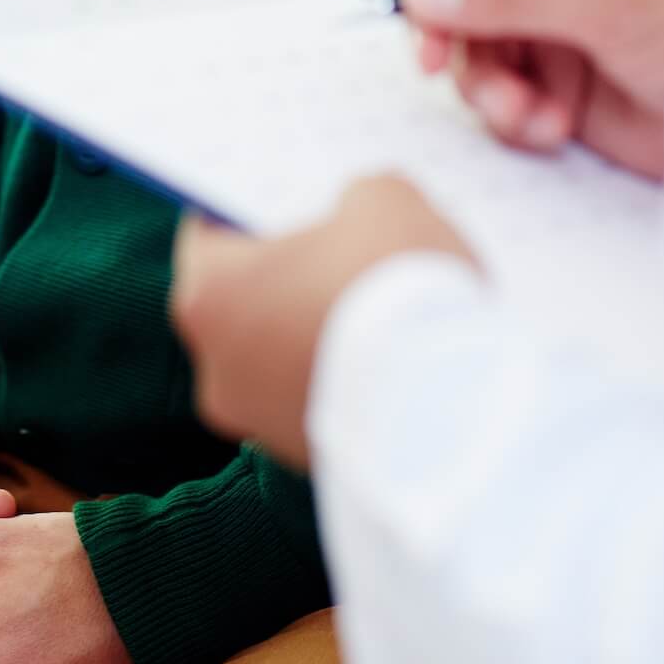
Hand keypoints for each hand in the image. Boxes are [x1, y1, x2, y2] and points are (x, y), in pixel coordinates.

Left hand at [171, 176, 478, 468]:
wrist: (456, 403)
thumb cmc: (399, 284)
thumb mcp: (383, 199)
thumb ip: (355, 198)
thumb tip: (359, 213)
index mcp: (207, 294)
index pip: (209, 235)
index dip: (249, 210)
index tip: (282, 198)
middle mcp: (216, 370)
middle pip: (245, 302)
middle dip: (287, 276)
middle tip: (338, 247)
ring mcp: (259, 426)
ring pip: (280, 360)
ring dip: (315, 336)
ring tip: (378, 307)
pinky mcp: (309, 465)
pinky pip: (319, 402)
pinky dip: (344, 381)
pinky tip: (392, 357)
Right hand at [362, 0, 663, 181]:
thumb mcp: (607, 4)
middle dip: (446, 27)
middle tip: (433, 63)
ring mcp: (556, 27)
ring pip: (474, 48)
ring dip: (486, 86)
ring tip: (526, 113)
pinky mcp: (560, 84)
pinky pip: (502, 95)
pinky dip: (516, 116)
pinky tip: (554, 128)